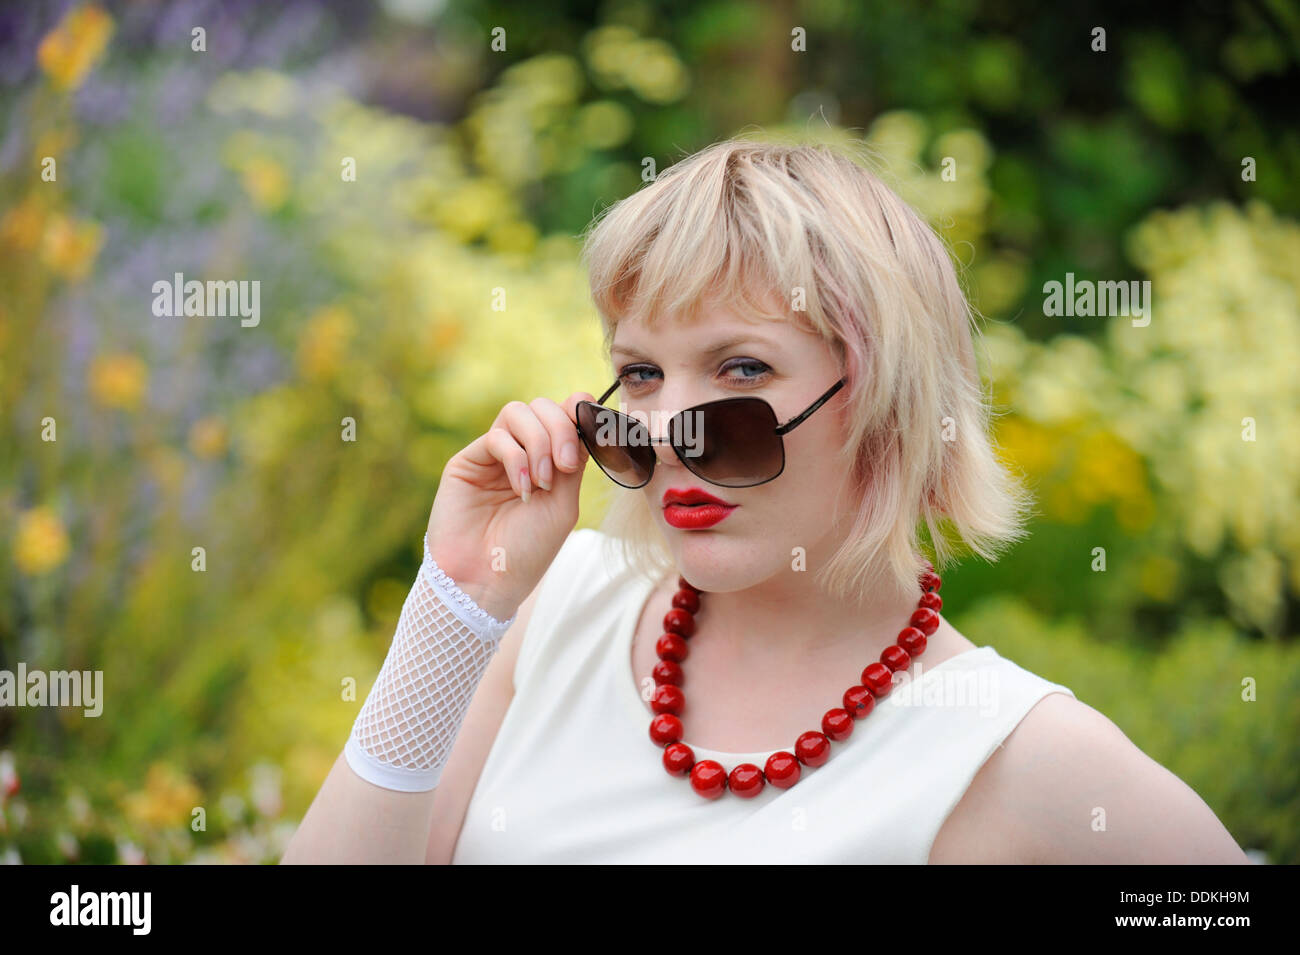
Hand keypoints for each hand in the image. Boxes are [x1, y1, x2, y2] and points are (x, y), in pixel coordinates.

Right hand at [424, 392, 595, 620]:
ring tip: (542, 482)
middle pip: (544, 406)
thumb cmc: (528, 550)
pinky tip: (522, 489)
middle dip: (562, 429)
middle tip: (566, 467)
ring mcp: (494, 455)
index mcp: (549, 460)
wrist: (487, 581)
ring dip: (539, 441)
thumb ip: (574, 460)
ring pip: (519, 412)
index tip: (595, 433)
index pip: (566, 413)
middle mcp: (522, 452)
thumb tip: (586, 418)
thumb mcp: (564, 503)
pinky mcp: (468, 461)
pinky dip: (517, 458)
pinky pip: (497, 436)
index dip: (581, 411)